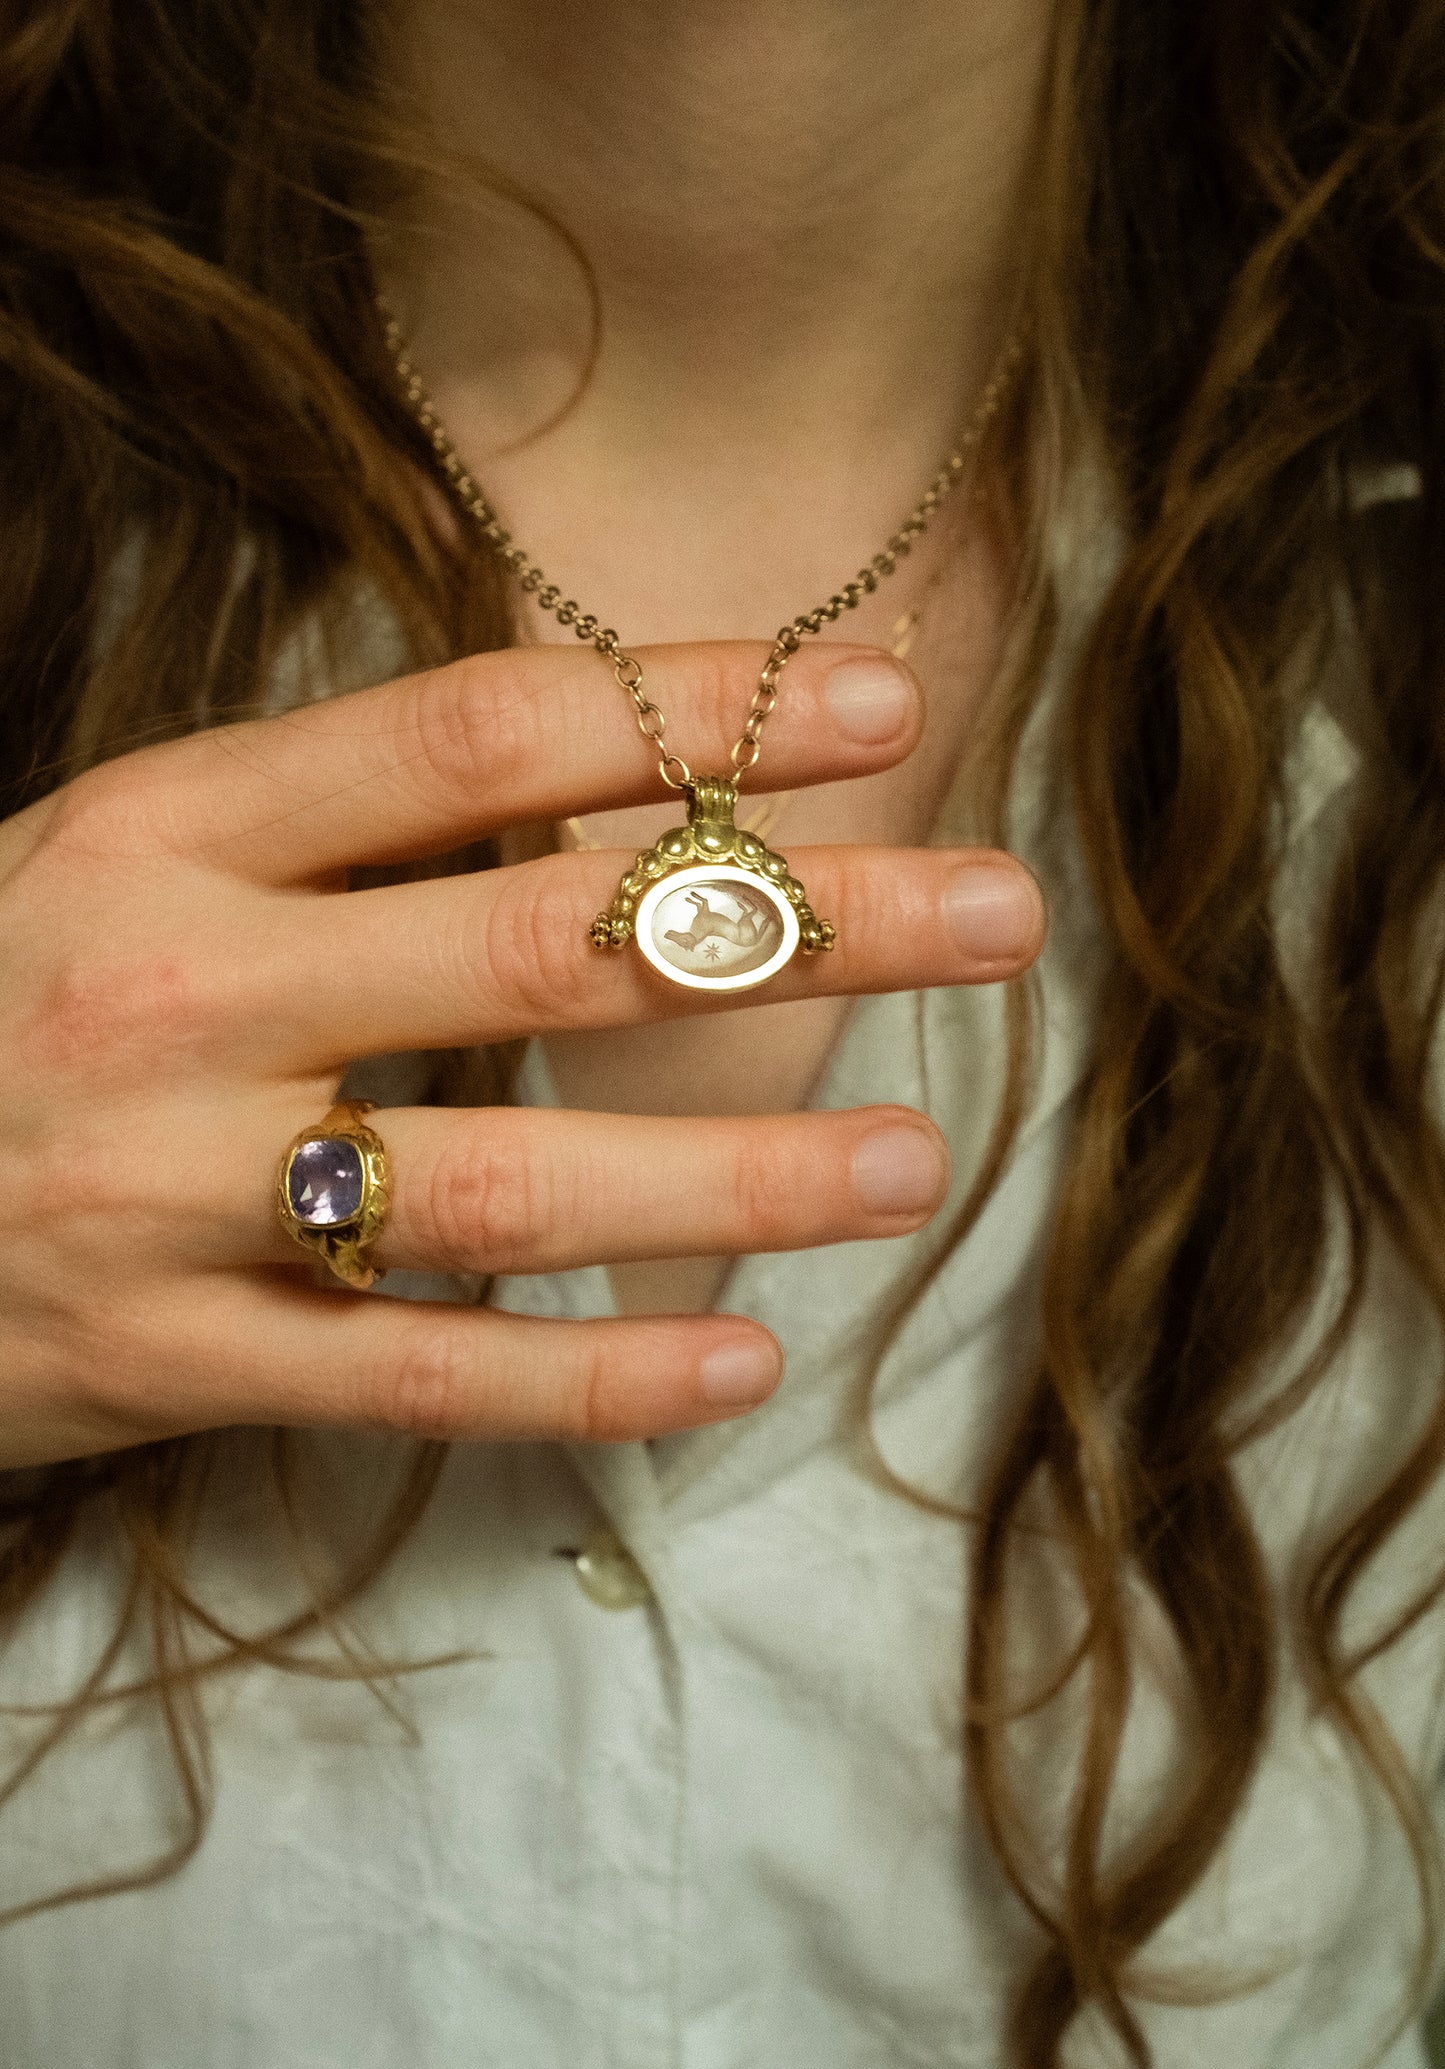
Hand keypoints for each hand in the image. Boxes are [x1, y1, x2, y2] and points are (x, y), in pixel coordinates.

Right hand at [0, 640, 1044, 1468]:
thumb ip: (327, 823)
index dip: (693, 712)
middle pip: (545, 943)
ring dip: (732, 1177)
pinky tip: (739, 1363)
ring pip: (505, 1186)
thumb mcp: (118, 853)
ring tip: (915, 1165)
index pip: (478, 735)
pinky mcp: (167, 1360)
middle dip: (797, 922)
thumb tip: (600, 792)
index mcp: (168, 825)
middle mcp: (182, 992)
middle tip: (999, 911)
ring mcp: (171, 1191)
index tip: (884, 701)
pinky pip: (414, 1381)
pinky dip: (586, 1379)